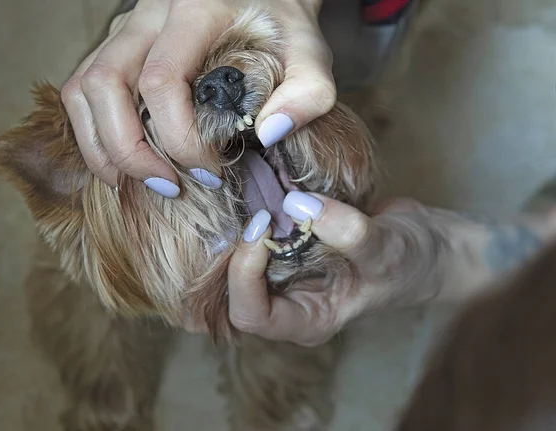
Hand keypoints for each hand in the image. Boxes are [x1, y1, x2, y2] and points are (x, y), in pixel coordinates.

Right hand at [61, 0, 334, 195]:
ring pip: (83, 88)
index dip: (179, 139)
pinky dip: (92, 132)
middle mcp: (147, 16)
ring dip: (100, 145)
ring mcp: (125, 29)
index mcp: (196, 11)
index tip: (211, 172)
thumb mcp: (310, 53)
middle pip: (105, 84)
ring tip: (130, 181)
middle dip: (129, 150)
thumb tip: (269, 135)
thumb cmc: (281, 28)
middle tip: (167, 185)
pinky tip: (120, 160)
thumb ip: (308, 92)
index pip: (162, 82)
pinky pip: (82, 90)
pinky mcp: (117, 45)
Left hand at [228, 192, 446, 346]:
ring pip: (241, 257)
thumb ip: (347, 233)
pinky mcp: (291, 245)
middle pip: (233, 286)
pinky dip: (257, 209)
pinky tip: (262, 184)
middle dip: (235, 247)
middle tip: (253, 205)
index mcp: (306, 320)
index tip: (263, 227)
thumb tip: (298, 205)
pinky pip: (260, 233)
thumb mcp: (386, 251)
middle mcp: (290, 301)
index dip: (244, 275)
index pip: (251, 315)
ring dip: (241, 227)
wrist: (427, 245)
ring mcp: (288, 273)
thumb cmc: (412, 263)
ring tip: (251, 191)